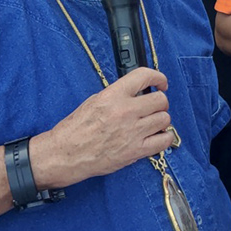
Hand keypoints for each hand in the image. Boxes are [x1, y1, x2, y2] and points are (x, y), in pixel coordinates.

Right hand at [34, 67, 172, 189]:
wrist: (66, 154)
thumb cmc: (76, 130)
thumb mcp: (94, 101)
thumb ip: (118, 95)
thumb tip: (137, 93)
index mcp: (113, 96)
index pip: (144, 76)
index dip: (158, 77)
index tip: (160, 83)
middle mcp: (125, 111)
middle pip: (161, 100)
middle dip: (160, 102)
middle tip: (154, 107)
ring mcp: (133, 132)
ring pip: (164, 119)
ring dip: (161, 120)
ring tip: (152, 123)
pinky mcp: (136, 151)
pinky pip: (164, 140)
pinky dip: (164, 137)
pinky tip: (157, 136)